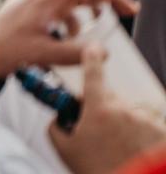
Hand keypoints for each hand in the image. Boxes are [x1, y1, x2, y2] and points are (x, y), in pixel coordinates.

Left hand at [0, 0, 138, 74]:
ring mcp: (42, 6)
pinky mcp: (38, 15)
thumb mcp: (41, 54)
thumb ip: (73, 53)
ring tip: (113, 19)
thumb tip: (103, 51)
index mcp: (48, 2)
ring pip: (76, 0)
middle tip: (132, 10)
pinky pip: (65, 12)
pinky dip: (78, 21)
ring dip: (96, 7)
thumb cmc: (6, 50)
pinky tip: (78, 36)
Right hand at [48, 45, 165, 173]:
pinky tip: (135, 148)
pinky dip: (142, 134)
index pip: (93, 72)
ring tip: (121, 146)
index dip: (91, 58)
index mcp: (99, 110)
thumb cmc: (99, 171)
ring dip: (125, 123)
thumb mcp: (65, 149)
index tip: (92, 49)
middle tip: (99, 131)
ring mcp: (147, 122)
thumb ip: (56, 126)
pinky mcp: (161, 133)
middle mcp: (125, 111)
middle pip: (112, 97)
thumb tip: (58, 117)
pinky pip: (149, 125)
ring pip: (131, 112)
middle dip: (104, 109)